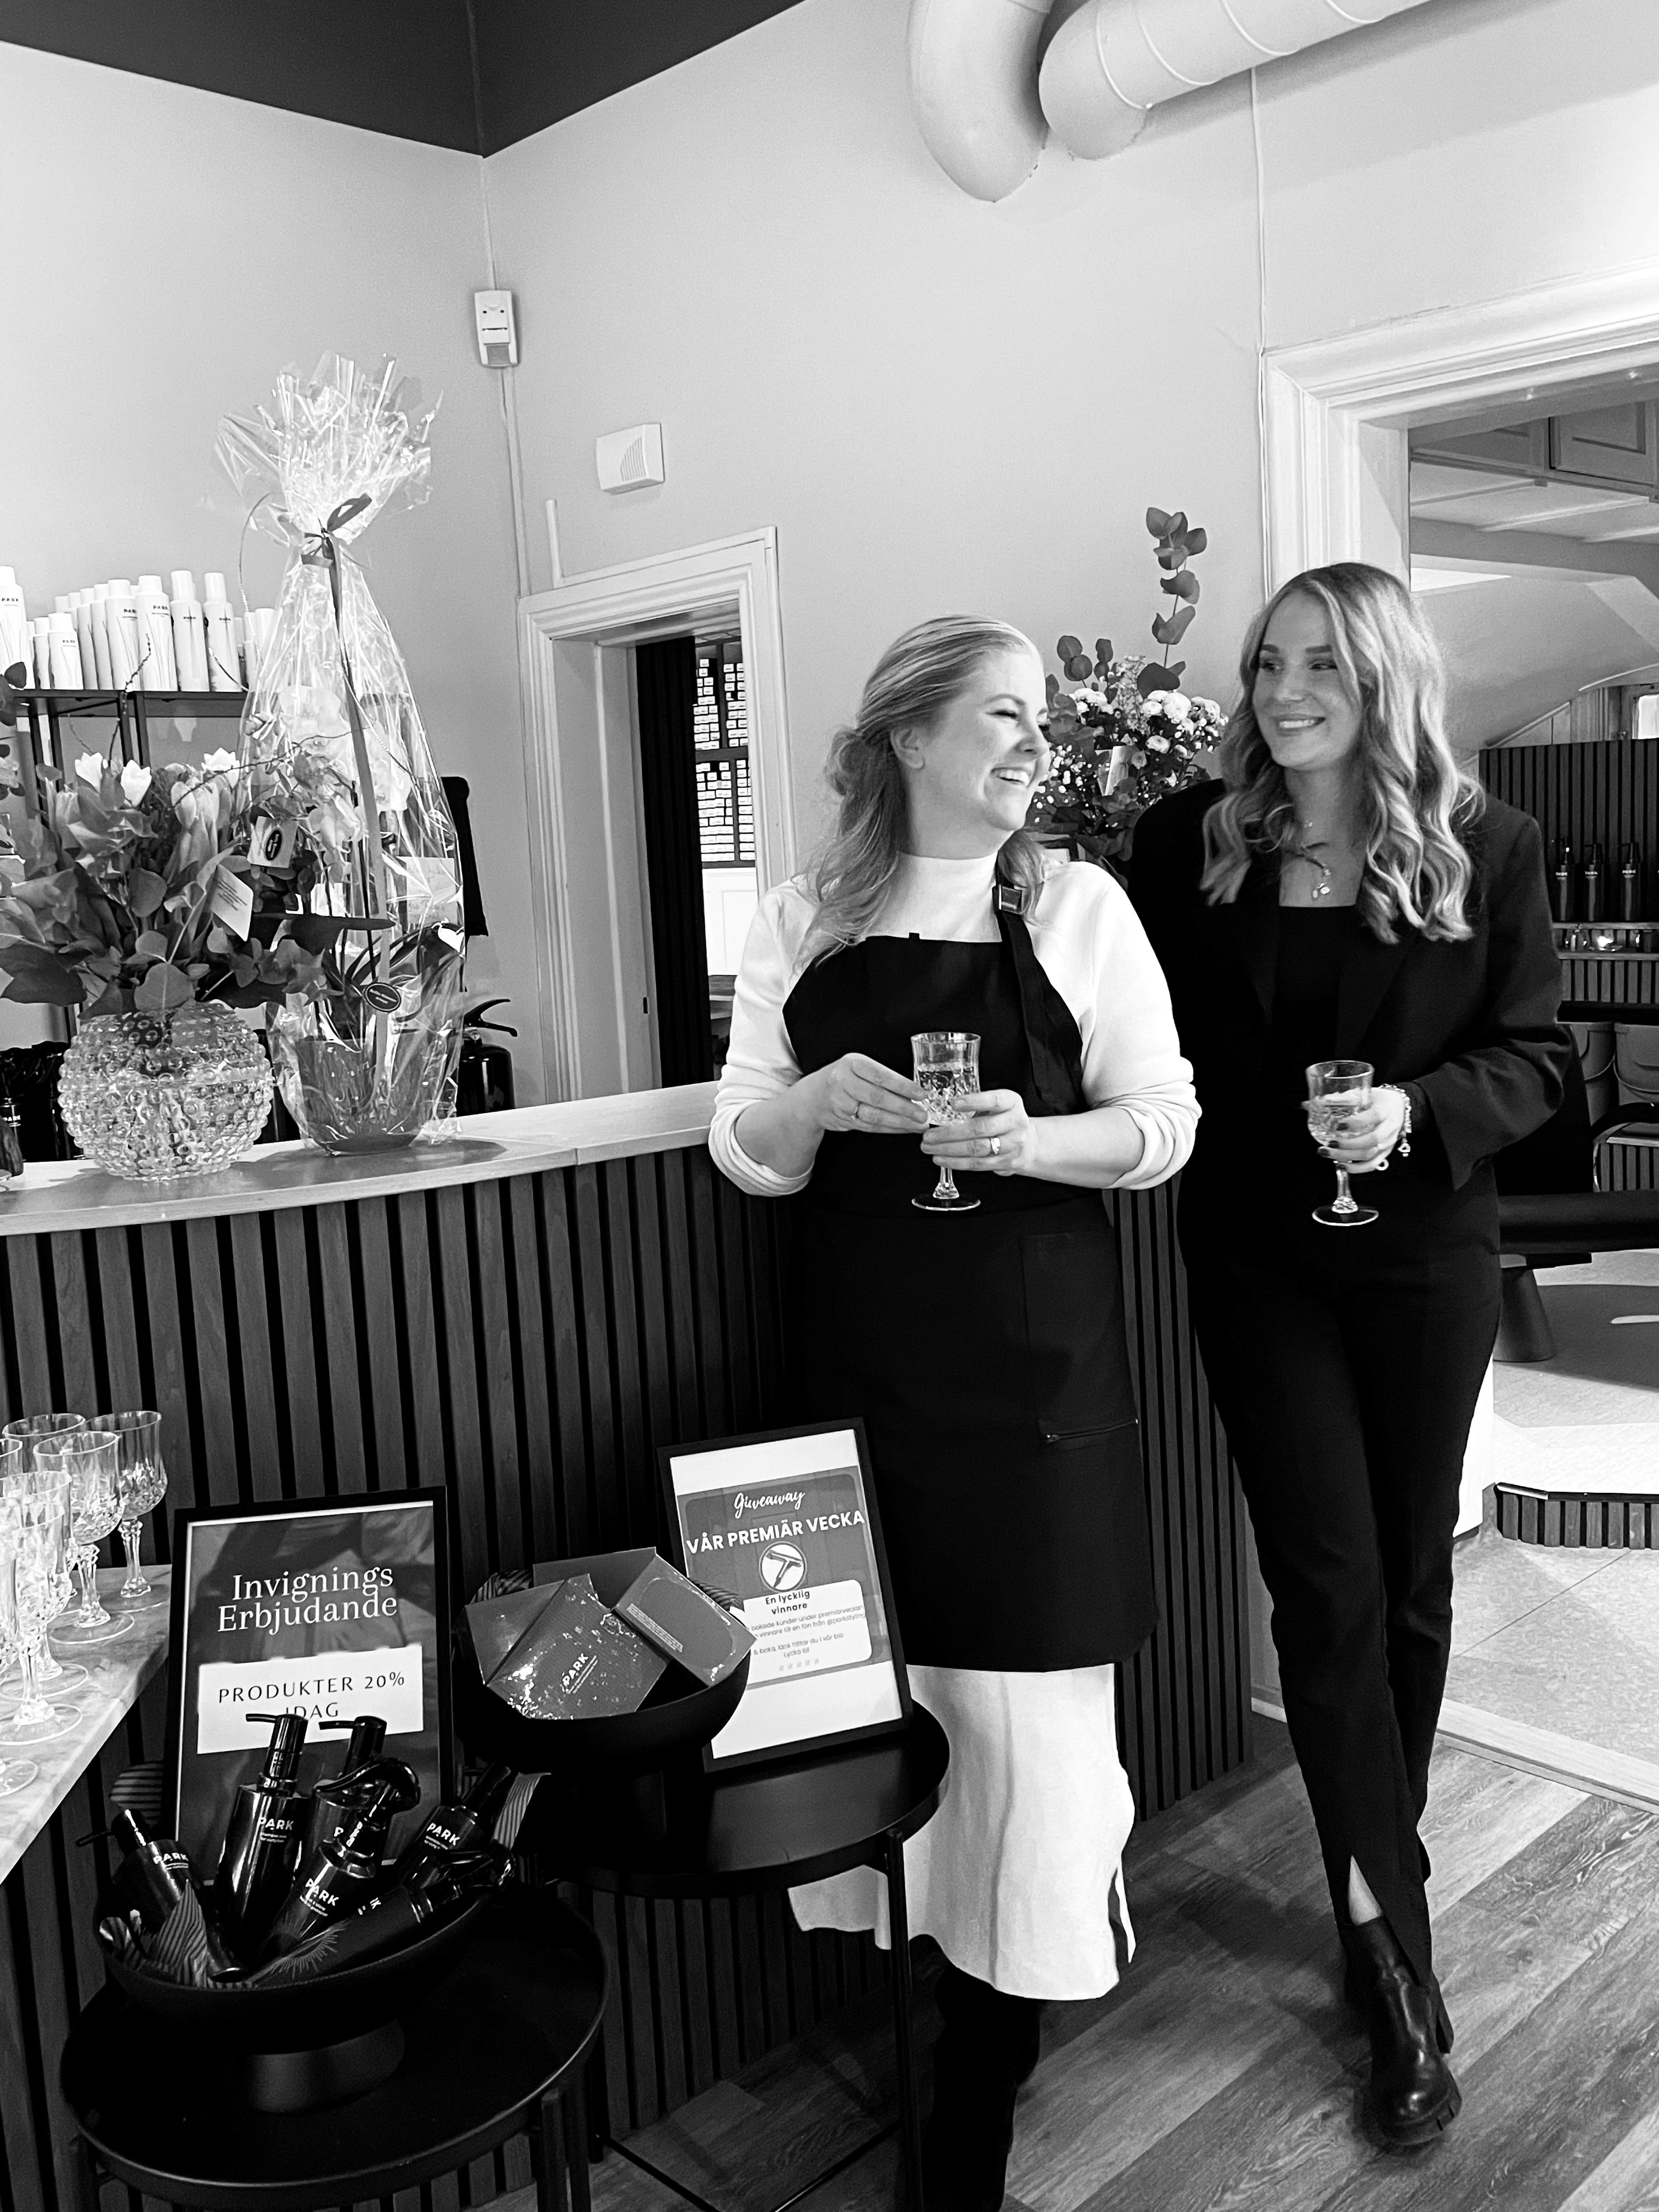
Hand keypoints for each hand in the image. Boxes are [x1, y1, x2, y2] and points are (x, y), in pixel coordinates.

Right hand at [804, 1052, 927, 1134]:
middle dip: (904, 1108)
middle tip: (922, 1114)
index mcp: (851, 1064)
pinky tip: (905, 1128)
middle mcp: (843, 1083)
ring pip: (874, 1116)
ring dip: (900, 1122)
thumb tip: (913, 1090)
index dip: (903, 1086)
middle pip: (877, 1097)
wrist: (812, 1097)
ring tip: (918, 1124)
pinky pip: (871, 1127)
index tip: (921, 1094)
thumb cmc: (842, 1078)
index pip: (881, 1076)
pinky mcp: (844, 1121)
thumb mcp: (857, 1066)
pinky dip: (891, 1129)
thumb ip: (881, 1075)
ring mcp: (841, 1104)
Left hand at [921, 1089, 1035, 1176]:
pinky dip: (956, 1162)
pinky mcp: (1007, 1163)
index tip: (952, 1104)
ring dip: (948, 1150)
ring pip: (976, 1149)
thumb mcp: (997, 1106)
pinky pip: (978, 1164)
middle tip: (929, 1135)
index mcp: (1012, 1102)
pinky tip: (942, 1158)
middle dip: (949, 1133)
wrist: (1029, 1143)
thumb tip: (942, 1109)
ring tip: (930, 1148)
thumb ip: (976, 1105)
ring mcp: (1013, 1145)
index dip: (973, 1102)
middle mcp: (1016, 1122)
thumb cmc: (1004, 1120)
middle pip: (980, 1128)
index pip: (993, 1100)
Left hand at [1309, 1087, 1407, 1173]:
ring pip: (1369, 1155)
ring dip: (1347, 1156)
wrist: (1400, 1108)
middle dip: (1347, 1144)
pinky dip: (1356, 1169)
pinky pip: (1372, 1165)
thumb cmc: (1380, 1100)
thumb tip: (1309, 1103)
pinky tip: (1340, 1165)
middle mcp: (1389, 1128)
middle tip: (1328, 1143)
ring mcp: (1388, 1143)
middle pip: (1370, 1140)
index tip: (1339, 1125)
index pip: (1373, 1117)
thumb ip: (1341, 1099)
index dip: (1355, 1123)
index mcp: (1385, 1110)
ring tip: (1327, 1153)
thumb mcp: (1365, 1094)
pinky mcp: (1385, 1153)